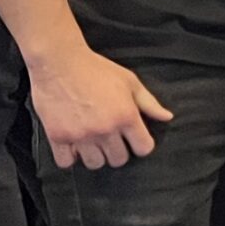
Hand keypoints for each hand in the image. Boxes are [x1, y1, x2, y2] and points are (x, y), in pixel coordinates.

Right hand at [29, 46, 171, 169]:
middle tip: (110, 139)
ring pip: (95, 164)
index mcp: (126, 116)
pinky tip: (72, 145)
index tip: (132, 138)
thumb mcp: (129, 81)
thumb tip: (167, 117)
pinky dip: (69, 157)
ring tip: (91, 142)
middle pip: (119, 159)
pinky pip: (66, 162)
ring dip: (95, 155)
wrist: (58, 61)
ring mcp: (81, 135)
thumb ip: (149, 103)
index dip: (140, 144)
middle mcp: (105, 129)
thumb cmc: (95, 69)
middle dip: (118, 151)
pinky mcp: (57, 136)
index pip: (144, 148)